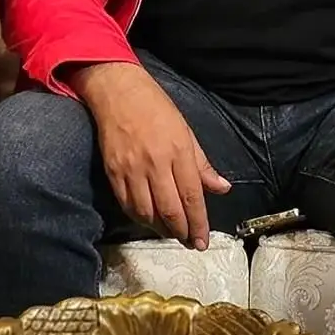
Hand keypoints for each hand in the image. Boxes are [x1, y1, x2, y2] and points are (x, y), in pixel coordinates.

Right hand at [71, 62, 229, 249]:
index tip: (203, 241)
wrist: (117, 91)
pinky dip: (139, 218)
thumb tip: (222, 188)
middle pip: (170, 210)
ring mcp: (132, 170)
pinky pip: (127, 205)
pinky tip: (149, 221)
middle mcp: (156, 164)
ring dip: (161, 229)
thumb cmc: (156, 107)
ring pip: (147, 213)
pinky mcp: (113, 172)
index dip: (198, 223)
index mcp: (178, 152)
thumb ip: (202, 165)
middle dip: (182, 232)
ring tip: (172, 233)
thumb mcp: (186, 131)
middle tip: (190, 243)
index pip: (192, 197)